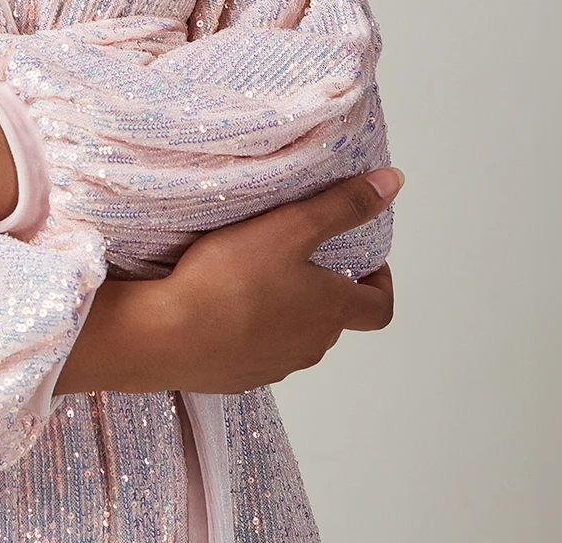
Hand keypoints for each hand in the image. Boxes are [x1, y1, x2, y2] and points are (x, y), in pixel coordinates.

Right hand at [53, 168, 400, 395]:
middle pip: (335, 320)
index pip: (381, 308)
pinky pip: (258, 353)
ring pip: (296, 336)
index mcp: (333, 311)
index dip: (381, 283)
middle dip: (325, 290)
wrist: (167, 337)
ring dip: (288, 312)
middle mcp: (312, 346)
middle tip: (299, 256)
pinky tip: (222, 308)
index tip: (364, 262)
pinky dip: (252, 332)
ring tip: (255, 278)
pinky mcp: (239, 378)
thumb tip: (394, 183)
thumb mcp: (290, 227)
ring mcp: (275, 366)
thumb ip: (343, 205)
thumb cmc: (230, 279)